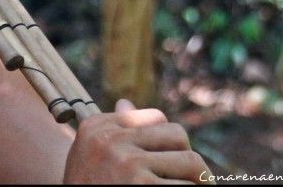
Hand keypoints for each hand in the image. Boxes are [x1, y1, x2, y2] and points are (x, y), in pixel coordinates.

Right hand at [63, 99, 209, 183]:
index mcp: (97, 126)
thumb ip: (112, 131)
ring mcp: (127, 163)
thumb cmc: (86, 186)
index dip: (168, 143)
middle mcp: (110, 140)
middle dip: (188, 160)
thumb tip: (126, 102)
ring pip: (191, 163)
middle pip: (177, 135)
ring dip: (196, 182)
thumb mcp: (91, 155)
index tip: (166, 164)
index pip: (156, 118)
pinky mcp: (142, 186)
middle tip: (190, 180)